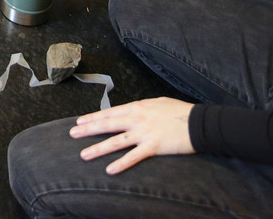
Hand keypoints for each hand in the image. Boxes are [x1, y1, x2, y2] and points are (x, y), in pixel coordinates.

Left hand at [69, 97, 194, 173]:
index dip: (93, 117)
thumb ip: (143, 107)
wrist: (199, 123)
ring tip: (84, 154)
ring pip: (115, 141)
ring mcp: (144, 133)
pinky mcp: (153, 146)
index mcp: (137, 107)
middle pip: (107, 125)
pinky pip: (133, 157)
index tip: (80, 121)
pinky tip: (110, 170)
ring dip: (98, 148)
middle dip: (88, 130)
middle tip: (72, 134)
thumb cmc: (180, 112)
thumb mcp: (157, 103)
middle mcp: (137, 119)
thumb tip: (133, 111)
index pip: (109, 112)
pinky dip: (121, 164)